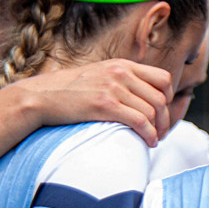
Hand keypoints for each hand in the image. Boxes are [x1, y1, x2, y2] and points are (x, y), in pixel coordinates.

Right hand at [13, 58, 173, 144]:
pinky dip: (149, 134)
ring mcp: (113, 88)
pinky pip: (139, 121)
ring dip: (158, 130)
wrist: (41, 96)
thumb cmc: (69, 91)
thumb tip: (142, 96)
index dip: (168, 99)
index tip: (162, 114)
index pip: (163, 79)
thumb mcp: (99, 75)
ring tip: (154, 139)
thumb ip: (121, 80)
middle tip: (161, 132)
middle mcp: (121, 73)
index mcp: (122, 65)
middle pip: (160, 98)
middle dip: (165, 119)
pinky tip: (148, 142)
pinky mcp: (105, 105)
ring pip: (152, 112)